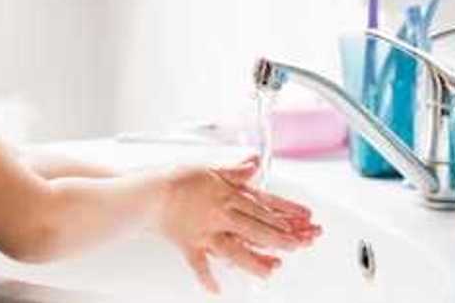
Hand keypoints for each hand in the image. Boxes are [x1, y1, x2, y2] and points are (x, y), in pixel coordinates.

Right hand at [156, 155, 320, 293]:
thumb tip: (254, 163)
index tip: (305, 219)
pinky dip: (207, 279)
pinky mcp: (190, 246)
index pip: (264, 204)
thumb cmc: (178, 179)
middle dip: (280, 238)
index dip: (286, 212)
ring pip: (235, 251)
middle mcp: (221, 216)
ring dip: (255, 262)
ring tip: (272, 272)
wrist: (150, 192)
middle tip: (300, 245)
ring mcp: (206, 233)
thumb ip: (235, 170)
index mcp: (228, 195)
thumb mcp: (210, 169)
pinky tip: (217, 291)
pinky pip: (200, 266)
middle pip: (256, 229)